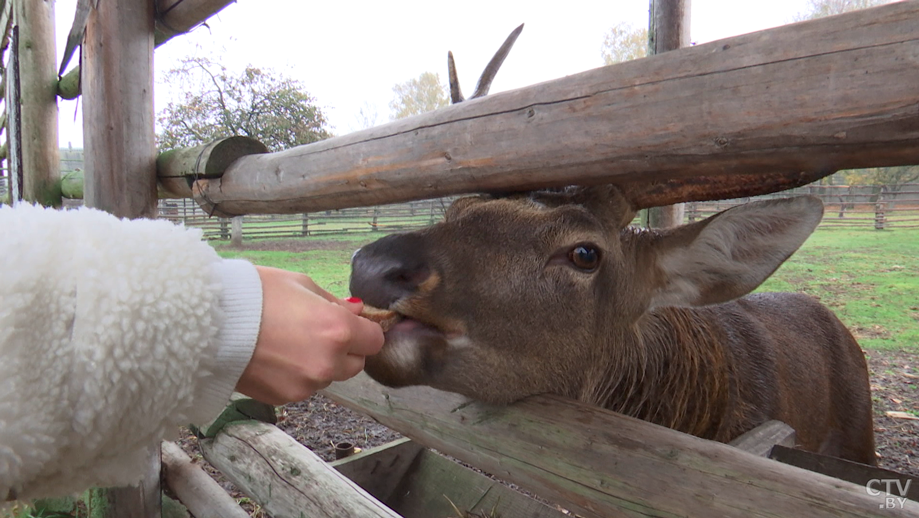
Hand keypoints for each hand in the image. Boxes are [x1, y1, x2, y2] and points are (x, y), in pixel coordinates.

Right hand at [235, 266, 384, 404]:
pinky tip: (273, 357)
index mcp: (338, 329)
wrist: (207, 324)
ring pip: (328, 377)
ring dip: (319, 363)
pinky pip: (303, 387)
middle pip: (356, 363)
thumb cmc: (252, 295)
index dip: (364, 331)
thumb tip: (355, 312)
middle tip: (316, 331)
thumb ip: (333, 303)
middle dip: (344, 350)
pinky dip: (296, 375)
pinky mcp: (285, 398)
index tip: (351, 324)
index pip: (374, 340)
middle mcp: (328, 361)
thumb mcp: (300, 284)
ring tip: (287, 342)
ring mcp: (307, 384)